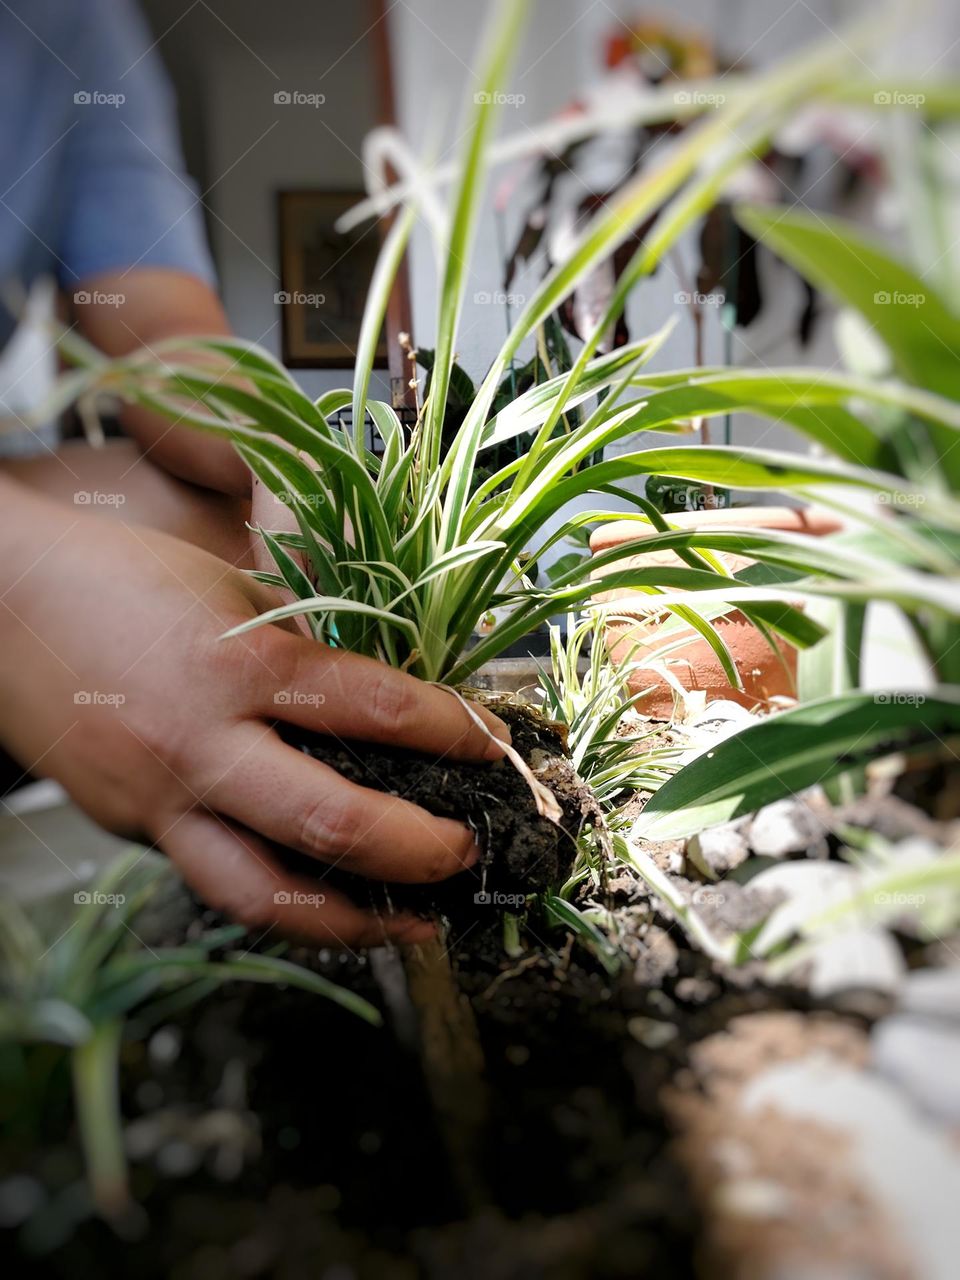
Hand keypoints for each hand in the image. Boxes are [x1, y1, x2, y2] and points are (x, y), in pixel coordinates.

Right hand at [0, 480, 510, 946]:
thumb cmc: (120, 578)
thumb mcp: (229, 593)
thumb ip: (303, 650)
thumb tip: (386, 697)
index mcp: (236, 665)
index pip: (372, 707)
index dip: (448, 730)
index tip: (493, 745)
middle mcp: (200, 745)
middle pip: (330, 824)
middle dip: (419, 849)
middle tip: (467, 855)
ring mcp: (157, 801)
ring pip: (265, 896)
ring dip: (354, 923)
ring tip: (413, 926)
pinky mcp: (130, 830)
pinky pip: (217, 881)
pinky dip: (282, 896)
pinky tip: (326, 897)